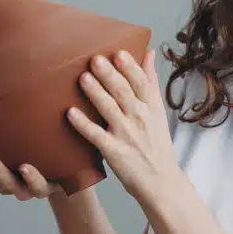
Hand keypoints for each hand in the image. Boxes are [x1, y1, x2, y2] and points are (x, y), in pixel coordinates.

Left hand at [68, 49, 180, 202]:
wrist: (161, 182)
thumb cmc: (156, 144)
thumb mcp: (158, 111)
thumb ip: (151, 81)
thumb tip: (149, 51)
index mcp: (151, 107)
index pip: (141, 83)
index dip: (130, 68)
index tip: (118, 53)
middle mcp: (140, 119)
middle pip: (124, 93)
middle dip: (110, 76)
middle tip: (95, 60)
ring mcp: (127, 135)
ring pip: (110, 110)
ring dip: (96, 94)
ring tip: (83, 78)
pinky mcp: (114, 152)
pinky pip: (96, 136)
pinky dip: (83, 125)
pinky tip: (70, 113)